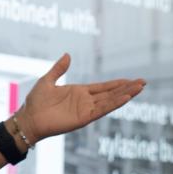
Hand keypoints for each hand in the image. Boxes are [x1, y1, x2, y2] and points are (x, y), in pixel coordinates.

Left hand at [17, 53, 144, 143]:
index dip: (118, 84)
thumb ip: (59, 69)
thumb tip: (68, 55)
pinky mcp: (83, 118)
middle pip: (111, 93)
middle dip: (127, 88)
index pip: (103, 87)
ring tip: (139, 88)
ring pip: (110, 101)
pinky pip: (101, 110)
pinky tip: (126, 98)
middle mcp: (85, 101)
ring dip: (125, 94)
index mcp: (79, 92)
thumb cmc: (35, 102)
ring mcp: (85, 110)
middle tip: (143, 82)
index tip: (131, 79)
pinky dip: (114, 104)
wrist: (28, 118)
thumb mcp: (47, 80)